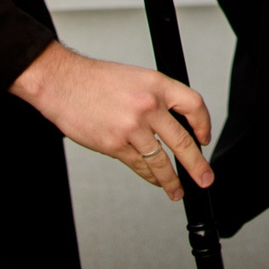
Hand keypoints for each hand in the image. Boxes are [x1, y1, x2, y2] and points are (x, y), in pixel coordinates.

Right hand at [10, 40, 211, 199]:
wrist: (63, 83)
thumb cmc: (96, 80)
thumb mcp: (136, 78)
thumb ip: (156, 98)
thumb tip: (173, 123)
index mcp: (157, 85)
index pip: (193, 105)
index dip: (203, 124)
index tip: (204, 138)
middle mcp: (148, 106)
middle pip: (182, 141)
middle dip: (197, 165)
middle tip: (205, 178)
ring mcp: (131, 128)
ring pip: (161, 161)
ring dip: (172, 180)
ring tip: (179, 190)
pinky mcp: (114, 145)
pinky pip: (139, 165)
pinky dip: (149, 176)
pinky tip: (155, 181)